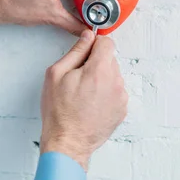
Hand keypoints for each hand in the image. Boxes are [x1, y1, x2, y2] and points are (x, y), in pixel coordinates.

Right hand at [39, 30, 127, 170]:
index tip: (86, 51)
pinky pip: (115, 92)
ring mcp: (121, 97)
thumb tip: (87, 37)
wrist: (68, 142)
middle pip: (110, 59)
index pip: (107, 42)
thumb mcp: (57, 74)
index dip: (94, 44)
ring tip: (83, 94)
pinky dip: (105, 93)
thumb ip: (75, 51)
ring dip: (101, 79)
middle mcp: (115, 82)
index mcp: (99, 70)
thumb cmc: (59, 111)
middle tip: (78, 78)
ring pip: (113, 76)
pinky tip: (90, 104)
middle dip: (95, 63)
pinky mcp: (122, 109)